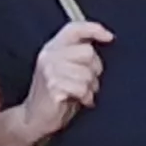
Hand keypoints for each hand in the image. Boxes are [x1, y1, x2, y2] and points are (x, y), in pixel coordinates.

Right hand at [23, 20, 112, 134]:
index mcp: (53, 48)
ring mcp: (49, 71)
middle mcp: (49, 55)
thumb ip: (79, 54)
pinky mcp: (52, 86)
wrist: (35, 117)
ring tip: (81, 92)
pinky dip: (85, 97)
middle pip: (88, 52)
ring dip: (90, 87)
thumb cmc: (57, 93)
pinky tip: (78, 100)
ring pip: (87, 73)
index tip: (109, 37)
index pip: (74, 28)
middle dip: (95, 69)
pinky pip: (81, 88)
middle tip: (87, 82)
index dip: (93, 29)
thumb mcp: (67, 68)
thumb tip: (105, 42)